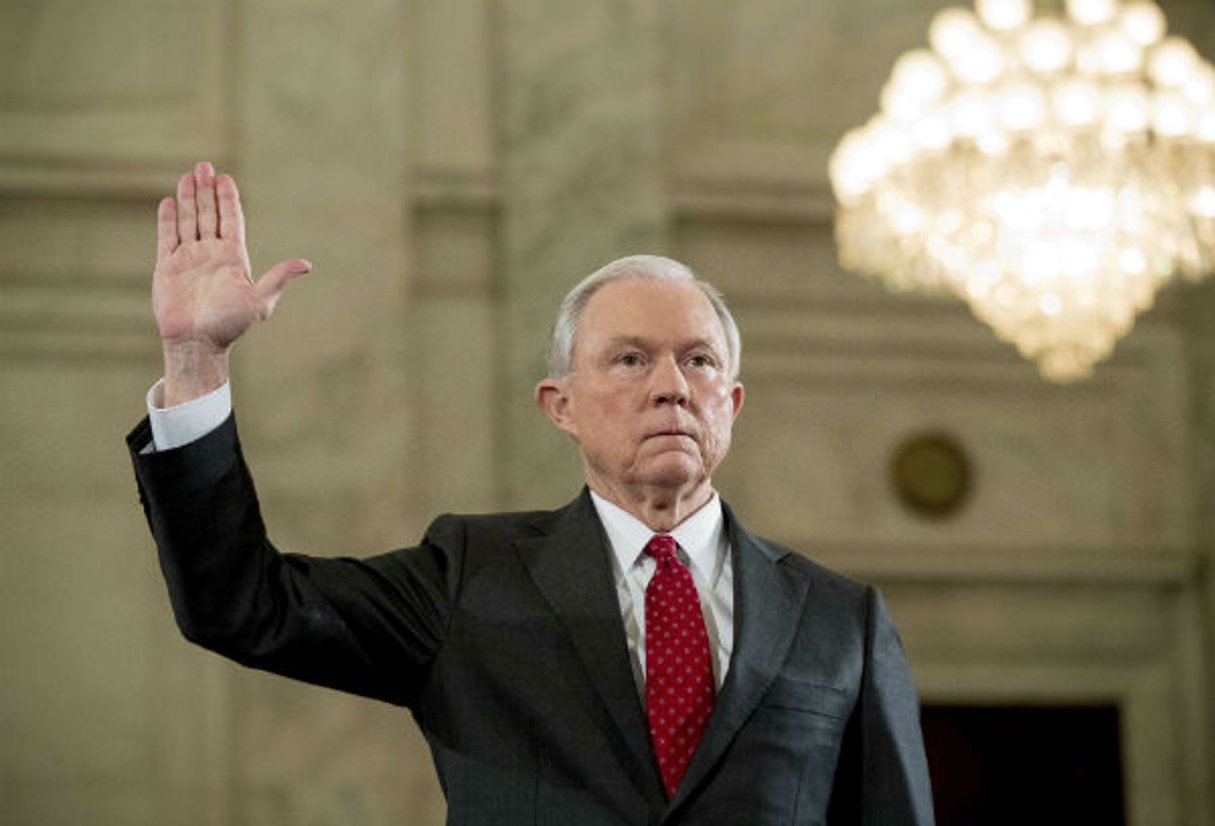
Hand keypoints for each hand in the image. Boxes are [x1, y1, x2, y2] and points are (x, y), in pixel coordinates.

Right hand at [153, 162, 310, 404]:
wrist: (198, 343)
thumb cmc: (231, 325)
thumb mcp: (259, 300)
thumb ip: (278, 278)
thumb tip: (307, 265)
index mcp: (233, 258)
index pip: (231, 220)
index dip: (228, 199)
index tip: (225, 178)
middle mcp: (211, 254)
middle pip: (209, 215)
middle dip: (206, 191)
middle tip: (204, 166)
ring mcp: (189, 259)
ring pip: (188, 221)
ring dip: (188, 199)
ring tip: (188, 176)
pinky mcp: (168, 267)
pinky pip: (167, 238)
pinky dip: (168, 220)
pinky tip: (169, 202)